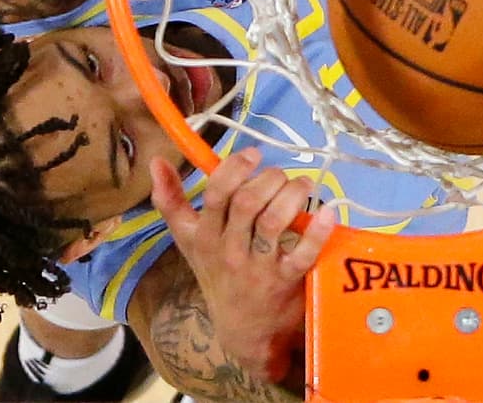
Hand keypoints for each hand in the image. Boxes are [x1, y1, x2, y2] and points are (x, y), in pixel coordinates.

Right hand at [150, 148, 336, 382]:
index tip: (253, 155)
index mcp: (206, 235)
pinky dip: (317, 231)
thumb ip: (170, 201)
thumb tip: (155, 162)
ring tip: (303, 185)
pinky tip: (327, 212)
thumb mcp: (188, 239)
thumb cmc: (217, 272)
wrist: (242, 329)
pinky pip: (302, 254)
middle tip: (281, 176)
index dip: (235, 168)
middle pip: (247, 203)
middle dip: (269, 179)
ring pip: (273, 222)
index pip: (216, 195)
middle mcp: (230, 250)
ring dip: (292, 195)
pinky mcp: (285, 281)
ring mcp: (258, 267)